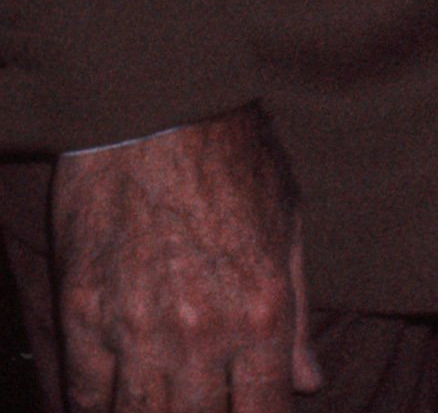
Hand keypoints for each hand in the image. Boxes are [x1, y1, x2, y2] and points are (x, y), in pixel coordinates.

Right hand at [51, 104, 320, 409]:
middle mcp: (200, 332)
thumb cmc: (231, 151)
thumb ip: (297, 311)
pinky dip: (100, 408)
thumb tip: (311, 382)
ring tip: (167, 403)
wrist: (156, 98)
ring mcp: (135, 328)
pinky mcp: (82, 314)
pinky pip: (85, 396)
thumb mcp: (287, 220)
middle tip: (205, 403)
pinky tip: (115, 399)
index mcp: (261, 309)